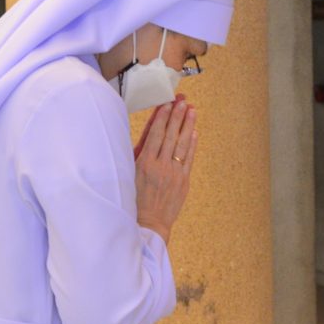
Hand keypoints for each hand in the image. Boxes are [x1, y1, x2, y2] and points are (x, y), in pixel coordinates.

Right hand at [135, 95, 196, 242]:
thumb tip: (148, 132)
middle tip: (182, 100)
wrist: (147, 224)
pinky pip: (189, 158)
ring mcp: (174, 173)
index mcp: (144, 163)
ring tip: (191, 110)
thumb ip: (138, 153)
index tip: (166, 103)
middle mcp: (160, 166)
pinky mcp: (183, 181)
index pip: (155, 134)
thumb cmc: (133, 199)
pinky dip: (192, 144)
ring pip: (182, 144)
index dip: (162, 117)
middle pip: (170, 135)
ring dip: (187, 125)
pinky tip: (194, 132)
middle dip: (176, 115)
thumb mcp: (129, 174)